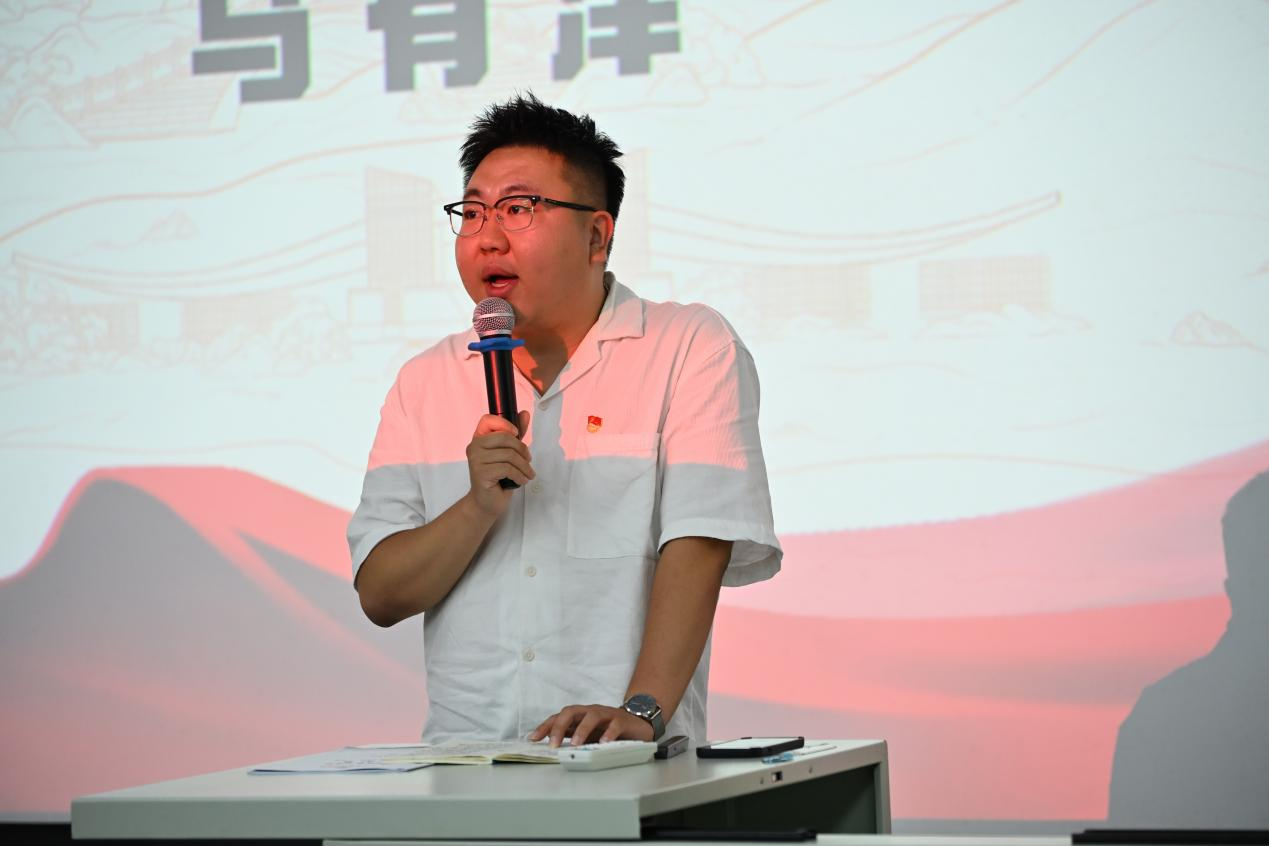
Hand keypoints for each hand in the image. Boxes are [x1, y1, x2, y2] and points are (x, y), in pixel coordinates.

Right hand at [466, 410, 531, 516]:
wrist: (486, 502)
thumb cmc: (498, 477)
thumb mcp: (508, 453)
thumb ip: (515, 434)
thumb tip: (525, 414)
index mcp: (478, 438)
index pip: (488, 420)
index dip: (504, 424)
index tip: (516, 434)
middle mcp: (474, 446)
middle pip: (505, 438)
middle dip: (522, 450)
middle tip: (528, 461)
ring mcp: (475, 460)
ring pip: (509, 455)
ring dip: (524, 466)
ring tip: (528, 474)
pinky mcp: (480, 473)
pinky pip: (507, 469)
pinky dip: (520, 475)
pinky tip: (522, 481)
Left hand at [529, 704, 653, 747]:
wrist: (637, 723)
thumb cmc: (608, 729)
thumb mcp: (588, 734)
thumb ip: (572, 736)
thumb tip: (551, 747)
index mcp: (580, 715)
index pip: (559, 717)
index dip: (545, 726)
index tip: (533, 739)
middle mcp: (591, 711)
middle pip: (571, 712)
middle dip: (559, 727)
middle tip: (553, 744)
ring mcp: (607, 714)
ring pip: (592, 716)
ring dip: (582, 730)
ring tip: (576, 744)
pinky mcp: (622, 721)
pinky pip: (614, 725)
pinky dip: (608, 733)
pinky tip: (603, 743)